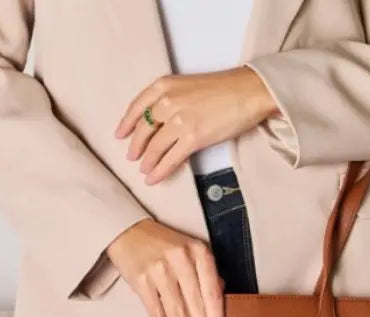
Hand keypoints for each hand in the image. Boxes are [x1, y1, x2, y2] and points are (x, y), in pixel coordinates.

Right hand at [106, 218, 224, 316]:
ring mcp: (159, 270)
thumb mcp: (192, 251)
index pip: (212, 291)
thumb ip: (207, 275)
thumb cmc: (165, 245)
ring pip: (176, 311)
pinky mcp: (140, 279)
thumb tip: (219, 305)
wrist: (128, 230)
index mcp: (199, 252)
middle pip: (195, 304)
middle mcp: (180, 260)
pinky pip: (155, 312)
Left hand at [114, 66, 278, 184]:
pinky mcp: (193, 138)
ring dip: (147, 162)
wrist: (248, 92)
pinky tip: (154, 178)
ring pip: (155, 147)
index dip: (126, 123)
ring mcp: (179, 120)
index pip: (138, 106)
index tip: (120, 134)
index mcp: (165, 85)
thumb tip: (165, 121)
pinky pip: (170, 158)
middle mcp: (167, 101)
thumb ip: (173, 99)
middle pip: (144, 129)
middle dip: (136, 146)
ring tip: (144, 171)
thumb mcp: (190, 85)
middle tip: (132, 157)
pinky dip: (160, 171)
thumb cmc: (226, 88)